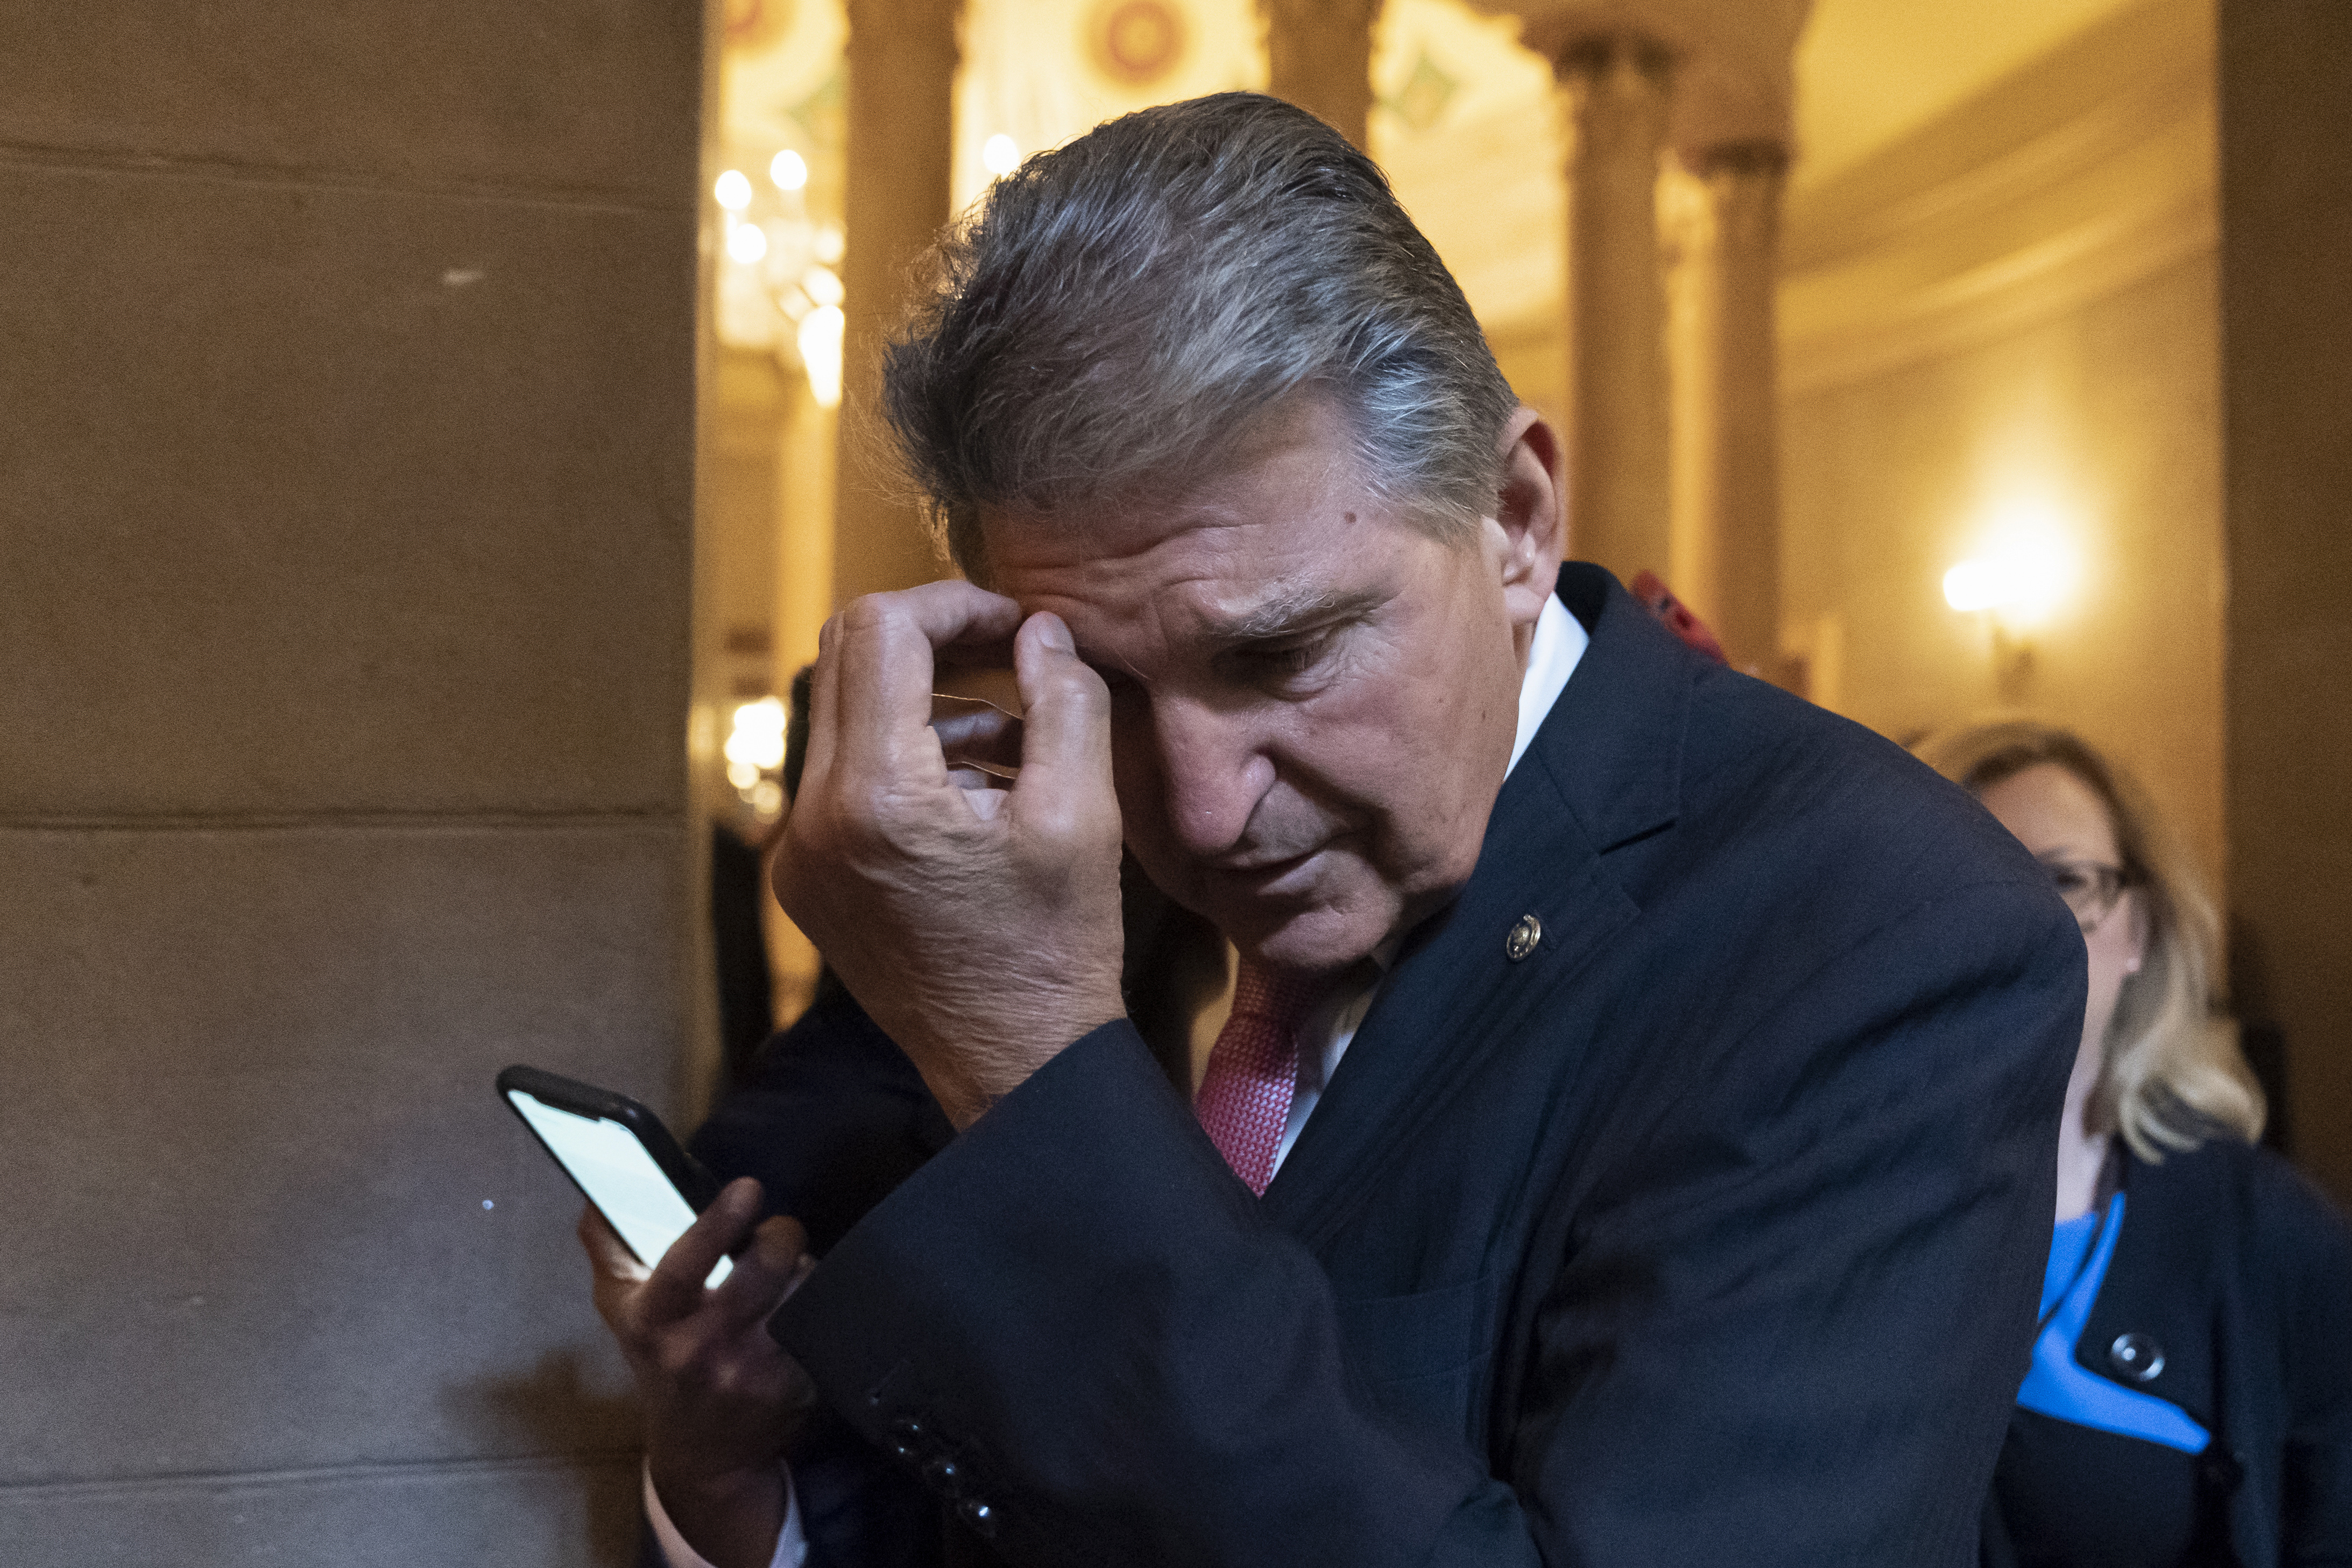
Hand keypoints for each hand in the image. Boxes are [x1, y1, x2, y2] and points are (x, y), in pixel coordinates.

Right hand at [580, 1179, 815, 1567]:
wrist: (703, 1455)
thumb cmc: (660, 1363)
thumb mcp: (621, 1310)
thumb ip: (610, 1248)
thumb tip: (600, 1195)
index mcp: (654, 1321)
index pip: (683, 1267)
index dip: (717, 1224)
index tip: (747, 1188)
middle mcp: (702, 1349)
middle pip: (765, 1267)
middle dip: (781, 1235)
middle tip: (775, 1234)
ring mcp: (755, 1370)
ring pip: (803, 1287)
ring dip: (802, 1270)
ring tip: (781, 1281)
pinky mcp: (799, 1385)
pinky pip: (825, 1319)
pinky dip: (818, 1305)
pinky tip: (795, 1315)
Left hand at [774, 580, 1126, 1127]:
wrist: (1014, 1065)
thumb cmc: (1054, 951)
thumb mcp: (1082, 816)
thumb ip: (1065, 701)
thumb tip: (1040, 630)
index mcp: (876, 796)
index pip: (882, 631)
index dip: (953, 605)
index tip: (1014, 625)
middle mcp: (813, 818)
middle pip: (846, 658)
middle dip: (935, 641)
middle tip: (1012, 655)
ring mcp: (799, 852)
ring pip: (845, 715)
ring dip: (927, 704)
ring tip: (1017, 745)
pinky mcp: (806, 876)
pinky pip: (842, 776)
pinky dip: (906, 758)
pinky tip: (981, 794)